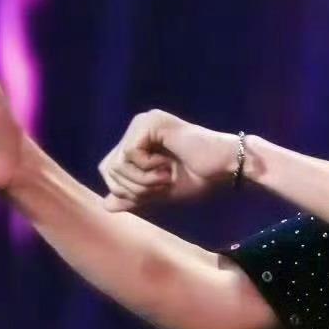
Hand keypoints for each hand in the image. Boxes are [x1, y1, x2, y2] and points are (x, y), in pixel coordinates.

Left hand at [97, 111, 237, 211]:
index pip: (108, 169)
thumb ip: (133, 196)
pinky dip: (148, 169)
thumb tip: (105, 205)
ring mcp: (143, 122)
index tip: (155, 190)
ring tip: (166, 175)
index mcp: (138, 141)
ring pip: (117, 163)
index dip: (124, 189)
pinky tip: (168, 165)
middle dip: (134, 187)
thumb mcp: (159, 192)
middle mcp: (137, 127)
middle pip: (108, 167)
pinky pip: (129, 154)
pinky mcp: (150, 123)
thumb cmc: (198, 178)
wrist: (224, 168)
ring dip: (143, 180)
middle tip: (162, 184)